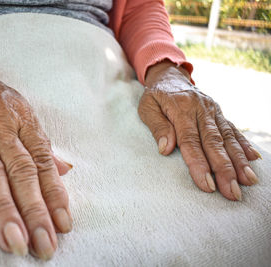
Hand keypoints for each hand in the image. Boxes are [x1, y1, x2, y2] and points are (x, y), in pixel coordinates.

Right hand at [0, 55, 72, 259]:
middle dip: (34, 211)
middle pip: (21, 172)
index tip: (63, 226)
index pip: (44, 164)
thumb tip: (66, 171)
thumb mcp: (22, 116)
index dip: (55, 196)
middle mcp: (2, 127)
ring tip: (13, 240)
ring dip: (3, 208)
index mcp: (25, 123)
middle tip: (43, 245)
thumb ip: (41, 147)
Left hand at [138, 60, 260, 200]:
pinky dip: (244, 145)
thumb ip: (157, 127)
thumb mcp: (147, 107)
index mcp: (181, 108)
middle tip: (232, 192)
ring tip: (248, 181)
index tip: (207, 184)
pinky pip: (233, 129)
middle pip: (214, 142)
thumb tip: (166, 149)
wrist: (170, 76)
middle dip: (224, 169)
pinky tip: (253, 160)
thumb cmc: (155, 96)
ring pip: (228, 137)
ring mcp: (213, 111)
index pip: (190, 140)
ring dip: (238, 161)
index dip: (199, 163)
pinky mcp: (219, 113)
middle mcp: (201, 109)